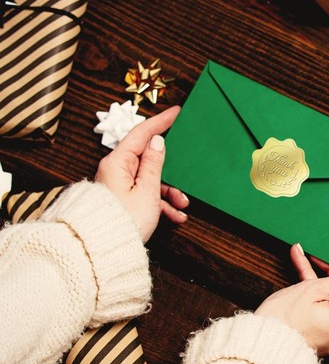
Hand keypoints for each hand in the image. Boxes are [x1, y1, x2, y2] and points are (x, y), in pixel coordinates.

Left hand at [95, 105, 189, 241]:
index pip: (141, 133)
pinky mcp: (122, 200)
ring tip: (183, 205)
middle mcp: (115, 170)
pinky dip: (161, 204)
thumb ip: (154, 163)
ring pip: (150, 180)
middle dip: (171, 170)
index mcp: (117, 162)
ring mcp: (118, 186)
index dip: (160, 122)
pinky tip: (175, 216)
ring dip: (169, 191)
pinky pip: (146, 195)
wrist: (104, 250)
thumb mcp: (147, 189)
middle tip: (188, 172)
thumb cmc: (124, 220)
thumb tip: (157, 141)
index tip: (176, 112)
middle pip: (148, 159)